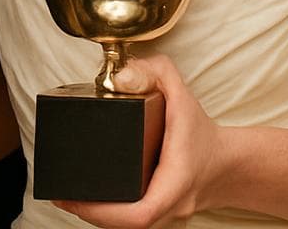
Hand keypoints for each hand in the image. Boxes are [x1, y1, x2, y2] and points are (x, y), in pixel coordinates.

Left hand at [56, 54, 226, 228]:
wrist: (226, 163)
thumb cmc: (202, 131)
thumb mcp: (183, 94)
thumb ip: (156, 73)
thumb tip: (120, 78)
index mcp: (176, 181)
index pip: (141, 213)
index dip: (105, 213)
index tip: (76, 199)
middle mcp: (171, 205)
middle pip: (127, 225)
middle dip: (91, 214)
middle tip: (61, 195)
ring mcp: (166, 216)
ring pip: (127, 227)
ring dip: (97, 217)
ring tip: (68, 199)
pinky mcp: (159, 214)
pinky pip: (131, 223)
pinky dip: (109, 216)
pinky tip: (89, 204)